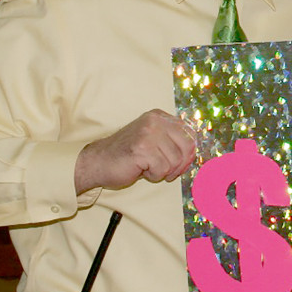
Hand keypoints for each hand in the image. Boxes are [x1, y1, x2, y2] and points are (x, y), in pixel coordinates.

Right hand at [74, 109, 196, 194]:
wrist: (96, 162)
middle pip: (187, 147)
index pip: (190, 133)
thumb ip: (172, 140)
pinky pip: (162, 169)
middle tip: (166, 171)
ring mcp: (148, 133)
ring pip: (175, 160)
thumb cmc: (126, 155)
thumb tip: (195, 152)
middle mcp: (155, 121)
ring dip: (163, 171)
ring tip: (147, 167)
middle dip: (179, 164)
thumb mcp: (152, 139)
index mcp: (159, 116)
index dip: (188, 153)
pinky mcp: (142, 149)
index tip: (180, 163)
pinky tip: (141, 170)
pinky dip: (153, 175)